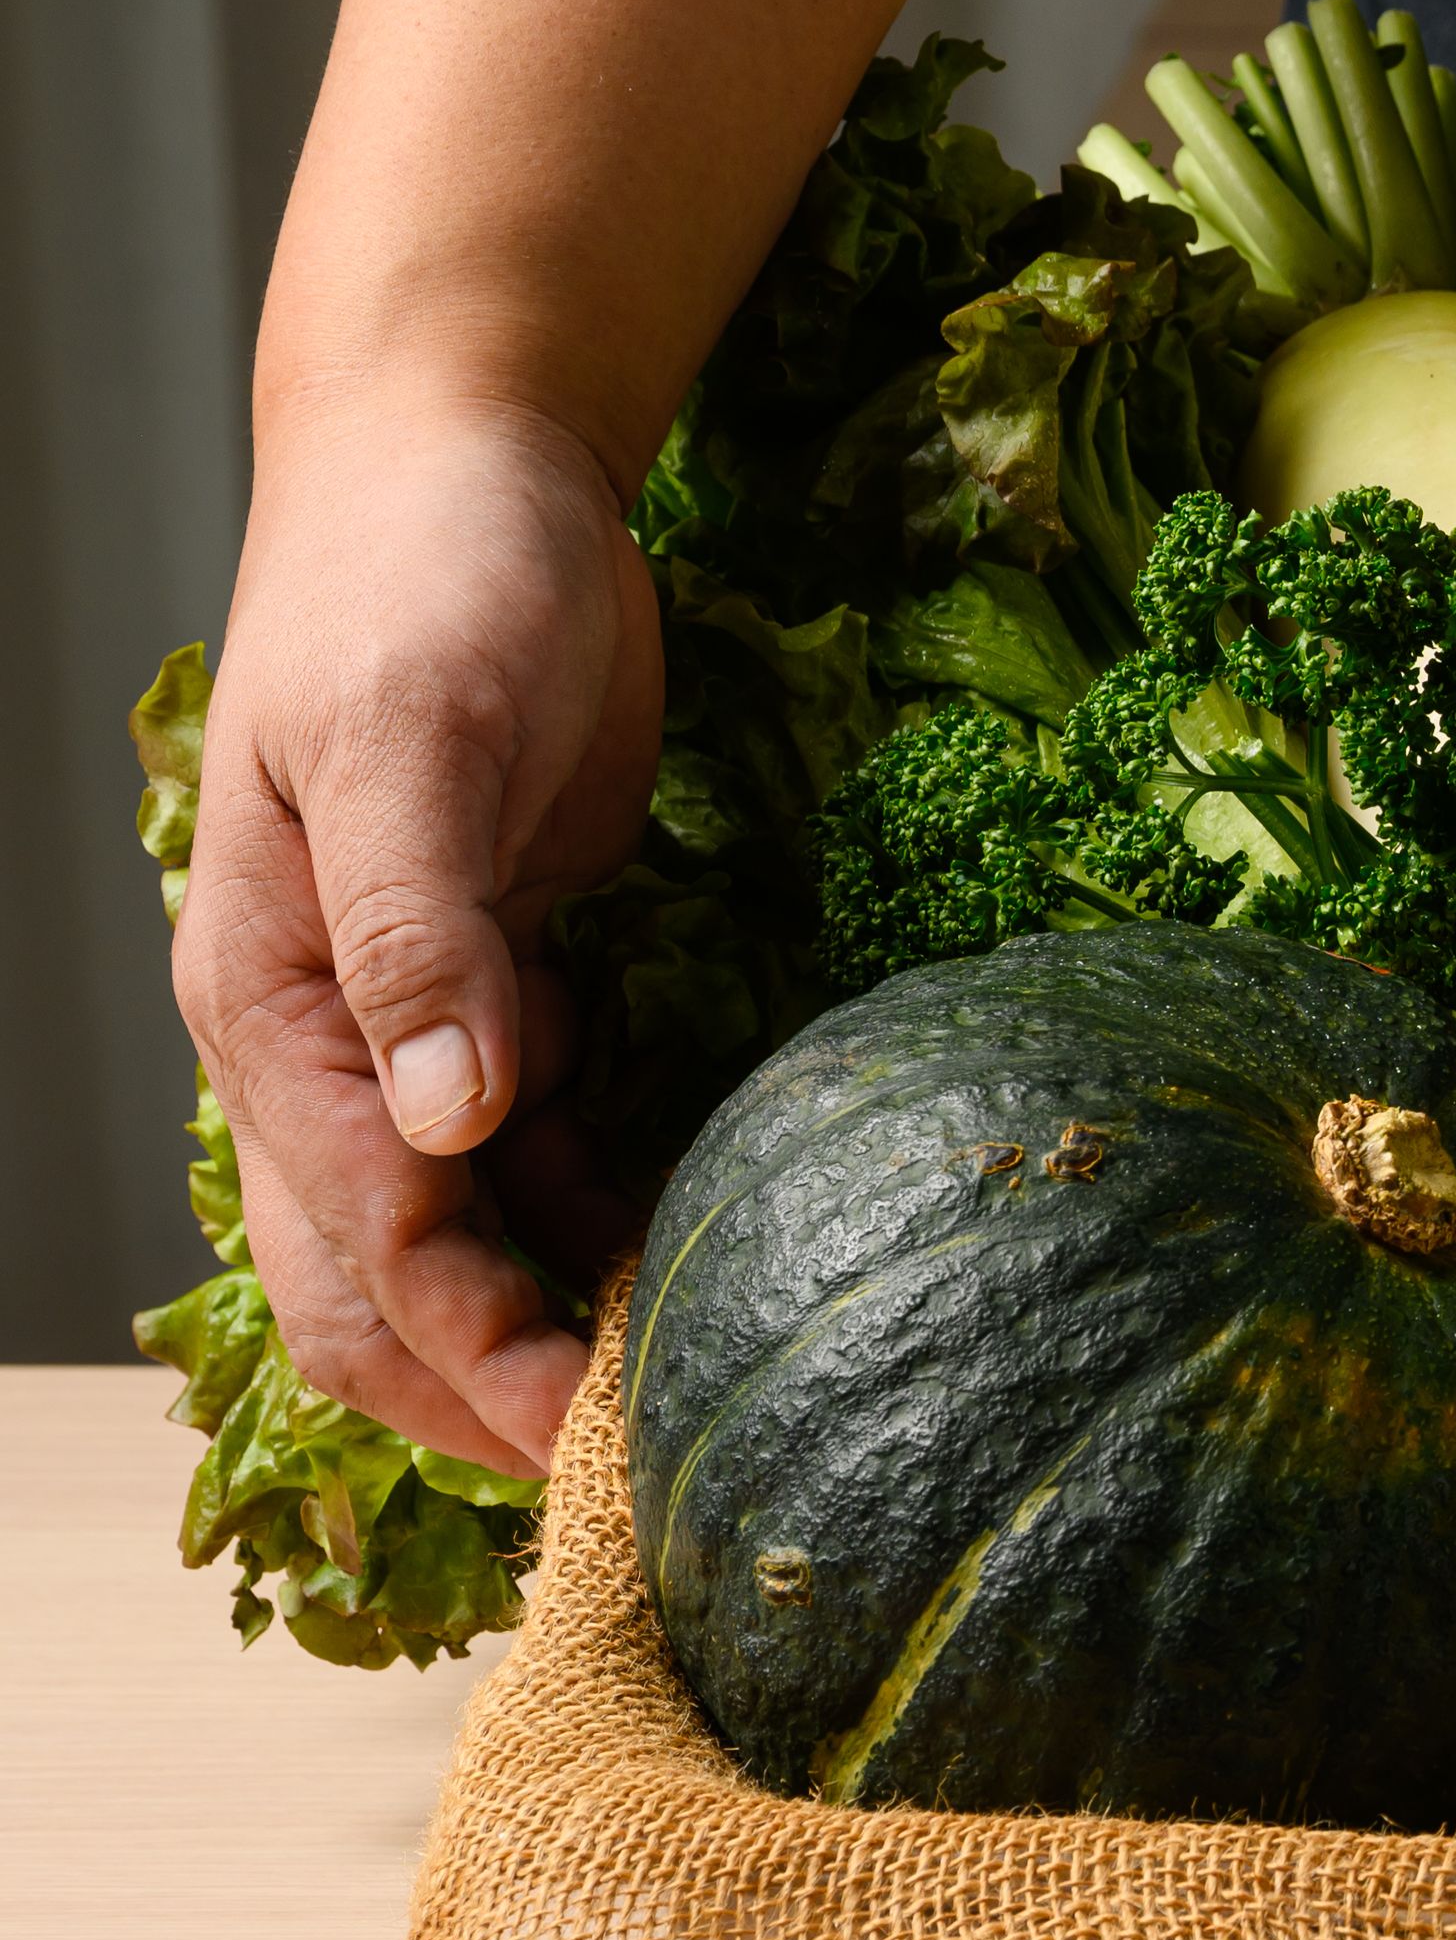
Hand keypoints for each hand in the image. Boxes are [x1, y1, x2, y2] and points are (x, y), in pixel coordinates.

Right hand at [172, 402, 664, 1474]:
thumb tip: (449, 1121)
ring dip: (556, 1318)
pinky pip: (540, 1143)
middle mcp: (332, 1036)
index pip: (367, 1236)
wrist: (466, 463)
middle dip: (496, 1389)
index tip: (595, 1442)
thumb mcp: (409, 740)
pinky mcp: (510, 976)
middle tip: (650, 1477)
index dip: (473, 1352)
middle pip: (389, 1281)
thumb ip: (422, 934)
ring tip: (691, 1396)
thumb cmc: (420, 578)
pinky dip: (600, 1214)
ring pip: (465, 1232)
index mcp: (274, 1000)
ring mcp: (419, 1016)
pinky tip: (698, 1256)